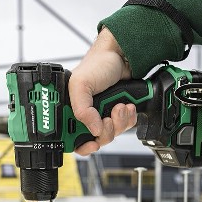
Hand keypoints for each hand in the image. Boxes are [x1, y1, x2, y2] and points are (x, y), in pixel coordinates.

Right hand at [69, 27, 137, 154]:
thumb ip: (81, 110)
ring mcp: (103, 116)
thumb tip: (93, 130)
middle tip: (108, 118)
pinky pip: (125, 127)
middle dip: (106, 131)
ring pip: (112, 135)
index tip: (93, 143)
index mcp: (72, 111)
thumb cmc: (97, 64)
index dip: (83, 145)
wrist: (122, 56)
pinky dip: (128, 119)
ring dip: (119, 122)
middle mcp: (87, 116)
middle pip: (96, 140)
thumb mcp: (80, 84)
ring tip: (119, 106)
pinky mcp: (119, 115)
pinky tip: (126, 106)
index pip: (73, 139)